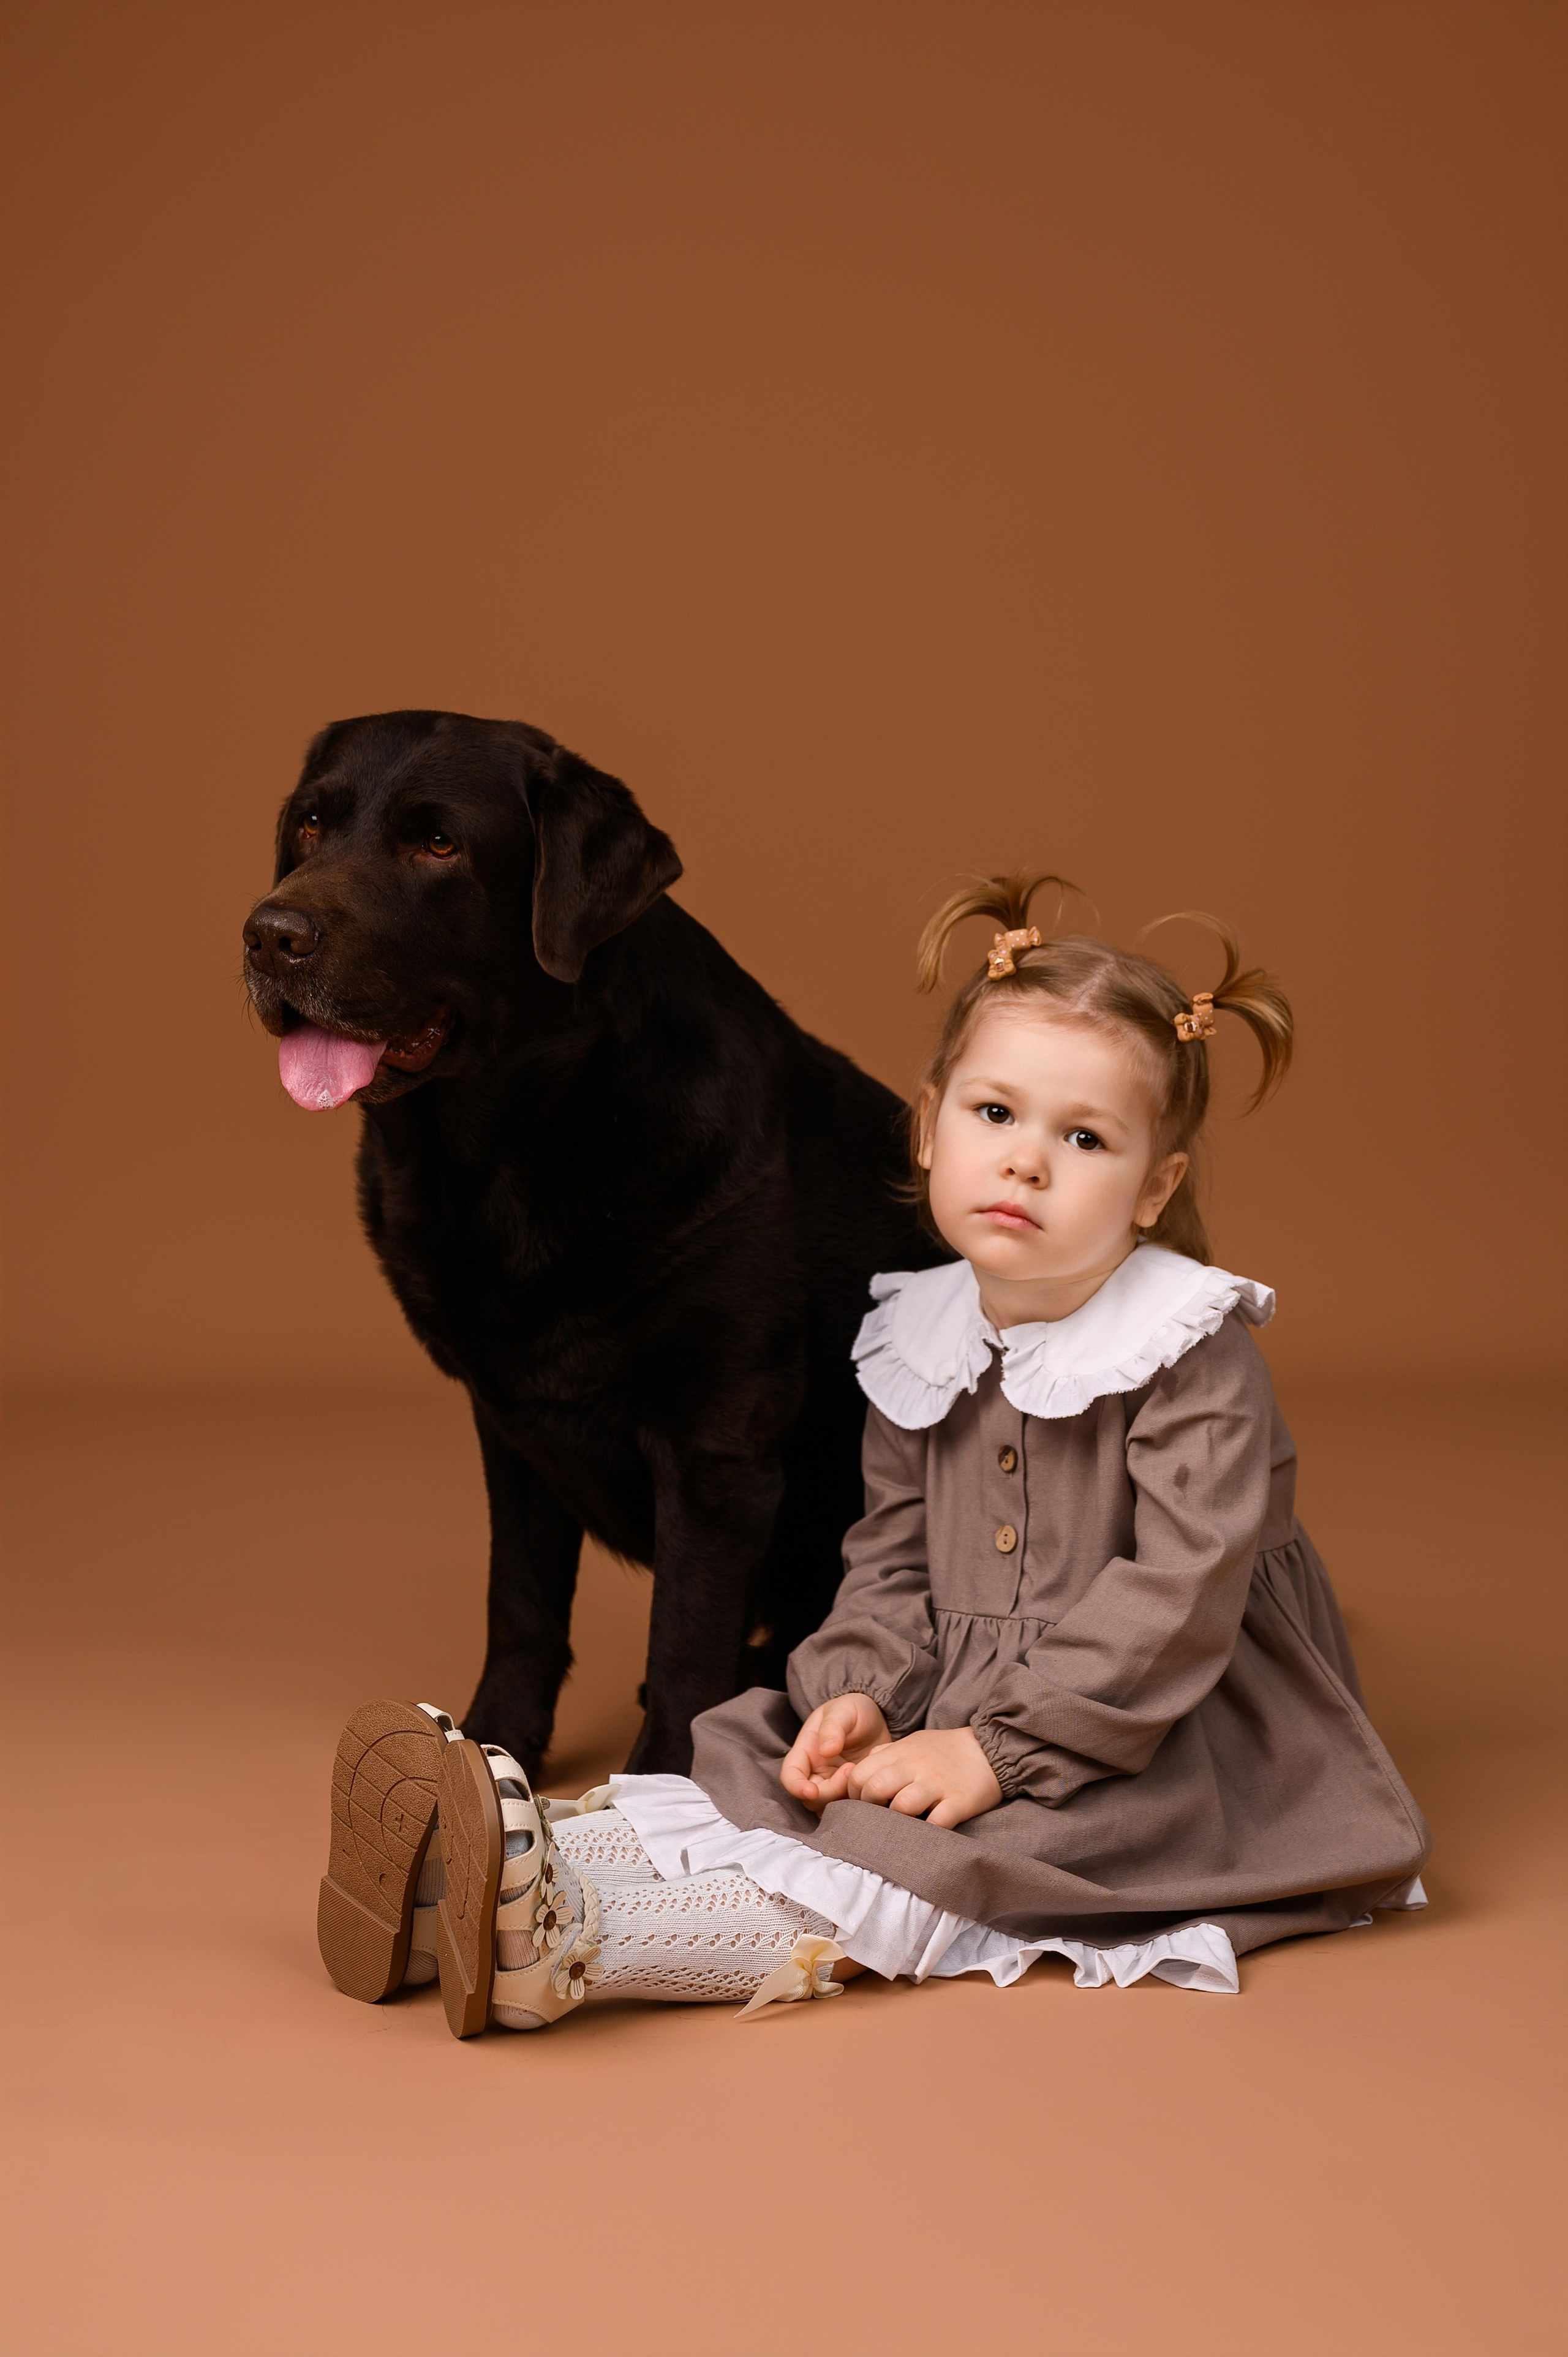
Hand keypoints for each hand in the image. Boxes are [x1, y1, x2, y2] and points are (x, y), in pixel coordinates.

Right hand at [781, 1694, 890, 1809]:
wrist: (875, 1719)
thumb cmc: (854, 1711)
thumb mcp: (843, 1711)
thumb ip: (832, 1727)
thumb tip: (826, 1751)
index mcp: (806, 1752)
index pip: (790, 1776)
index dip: (796, 1787)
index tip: (812, 1791)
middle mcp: (816, 1772)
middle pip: (810, 1798)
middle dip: (829, 1791)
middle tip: (851, 1770)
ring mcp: (833, 1784)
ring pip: (828, 1807)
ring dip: (843, 1799)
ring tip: (861, 1773)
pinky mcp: (851, 1792)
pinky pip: (849, 1808)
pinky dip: (857, 1803)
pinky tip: (869, 1783)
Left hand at [845, 1726, 1001, 1829]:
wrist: (992, 1747)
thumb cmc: (945, 1749)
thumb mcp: (912, 1742)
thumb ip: (886, 1755)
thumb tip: (860, 1771)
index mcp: (901, 1752)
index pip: (859, 1774)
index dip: (854, 1793)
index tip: (864, 1803)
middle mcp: (915, 1766)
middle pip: (874, 1789)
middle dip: (871, 1807)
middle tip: (881, 1814)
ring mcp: (937, 1784)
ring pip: (901, 1807)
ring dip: (898, 1820)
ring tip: (905, 1823)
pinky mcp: (959, 1801)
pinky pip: (937, 1822)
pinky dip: (928, 1831)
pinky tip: (928, 1830)